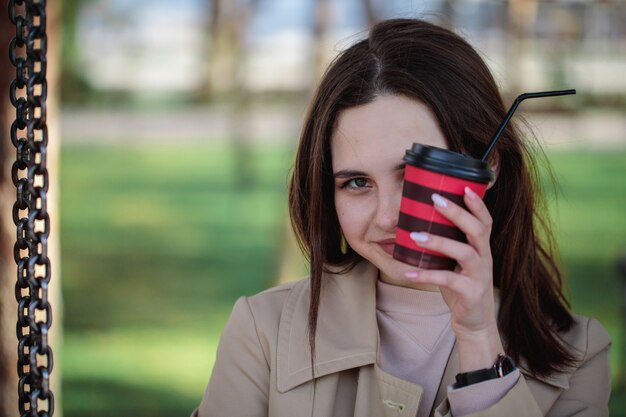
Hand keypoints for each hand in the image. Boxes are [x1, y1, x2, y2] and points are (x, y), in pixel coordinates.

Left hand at [405, 186, 503, 370]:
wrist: (473, 322)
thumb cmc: (461, 286)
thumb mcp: (455, 262)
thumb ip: (446, 243)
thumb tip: (415, 222)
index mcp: (481, 247)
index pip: (485, 220)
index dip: (477, 203)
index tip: (463, 185)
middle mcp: (484, 258)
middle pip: (478, 229)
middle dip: (457, 213)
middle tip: (435, 199)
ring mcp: (480, 276)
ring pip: (464, 253)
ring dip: (439, 242)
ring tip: (415, 235)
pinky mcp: (471, 293)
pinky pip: (449, 281)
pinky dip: (427, 276)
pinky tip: (409, 273)